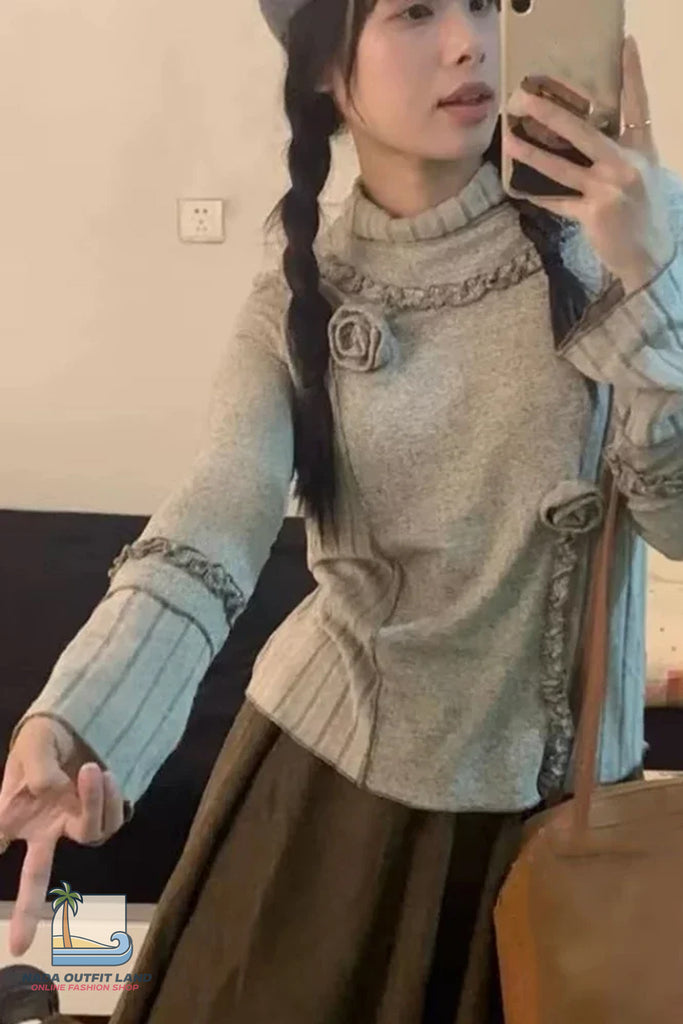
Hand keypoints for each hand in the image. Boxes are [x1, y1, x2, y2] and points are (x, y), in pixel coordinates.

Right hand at [0, 716, 125, 955]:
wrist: (78, 725)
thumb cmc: (46, 739)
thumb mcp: (33, 744)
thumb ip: (36, 766)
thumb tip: (51, 790)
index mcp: (16, 815)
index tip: (1, 898)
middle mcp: (44, 829)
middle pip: (34, 876)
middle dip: (26, 910)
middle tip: (19, 946)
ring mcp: (73, 823)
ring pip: (90, 833)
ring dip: (93, 803)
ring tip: (91, 769)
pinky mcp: (102, 812)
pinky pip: (112, 820)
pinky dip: (110, 798)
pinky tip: (106, 775)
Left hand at [503, 36, 674, 292]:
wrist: (650, 256)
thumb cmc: (644, 215)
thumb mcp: (642, 176)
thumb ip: (620, 155)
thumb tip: (587, 138)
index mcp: (642, 151)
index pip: (639, 105)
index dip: (633, 74)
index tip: (625, 45)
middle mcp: (626, 165)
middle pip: (584, 131)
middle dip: (551, 113)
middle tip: (525, 99)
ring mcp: (608, 189)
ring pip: (562, 165)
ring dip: (532, 152)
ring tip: (509, 139)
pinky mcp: (593, 213)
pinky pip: (557, 200)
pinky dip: (537, 194)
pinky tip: (517, 185)